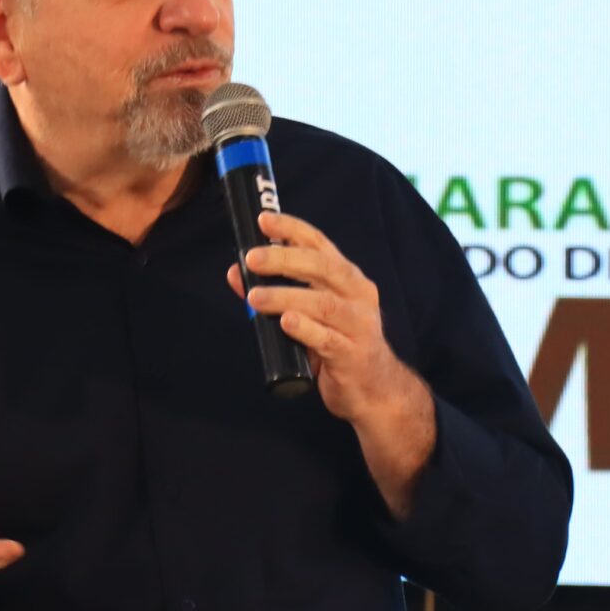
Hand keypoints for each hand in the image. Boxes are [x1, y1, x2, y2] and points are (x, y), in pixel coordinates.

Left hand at [227, 212, 436, 513]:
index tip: (264, 219)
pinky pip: (327, 339)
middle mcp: (358, 296)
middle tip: (251, 258)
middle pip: (322, 268)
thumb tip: (235, 272)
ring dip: (286, 296)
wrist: (374, 390)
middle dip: (284, 259)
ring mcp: (359, 325)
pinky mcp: (353, 355)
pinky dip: (305, 329)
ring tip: (255, 296)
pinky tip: (286, 323)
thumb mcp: (308, 314)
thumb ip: (275, 292)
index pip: (320, 245)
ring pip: (322, 303)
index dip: (292, 229)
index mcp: (347, 279)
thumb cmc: (337, 345)